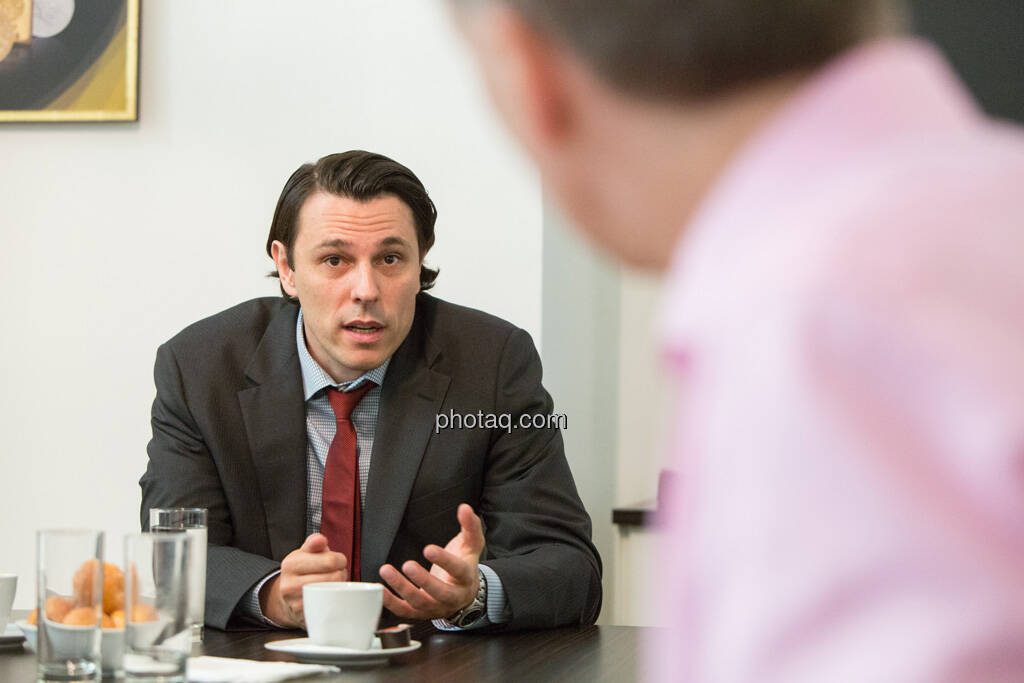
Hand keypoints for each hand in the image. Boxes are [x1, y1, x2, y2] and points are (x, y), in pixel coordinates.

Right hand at [259, 533, 346, 627]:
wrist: (286, 598)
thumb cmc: (301, 572)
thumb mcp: (305, 553)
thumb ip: (314, 543)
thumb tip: (319, 539)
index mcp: (291, 564)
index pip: (329, 561)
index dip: (340, 560)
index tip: (338, 561)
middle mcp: (289, 585)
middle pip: (333, 578)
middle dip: (341, 574)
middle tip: (337, 573)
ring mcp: (295, 603)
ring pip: (332, 594)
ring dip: (339, 588)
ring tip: (334, 584)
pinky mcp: (303, 618)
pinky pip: (328, 609)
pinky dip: (334, 602)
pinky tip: (329, 597)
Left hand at [379, 503, 484, 620]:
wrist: (464, 594)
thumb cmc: (465, 566)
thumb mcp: (471, 545)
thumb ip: (470, 526)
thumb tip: (465, 508)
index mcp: (465, 578)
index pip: (458, 570)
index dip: (444, 561)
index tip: (428, 549)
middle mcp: (452, 597)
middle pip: (439, 593)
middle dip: (423, 580)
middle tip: (408, 565)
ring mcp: (435, 607)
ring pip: (419, 602)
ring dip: (401, 587)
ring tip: (386, 570)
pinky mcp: (420, 613)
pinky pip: (403, 610)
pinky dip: (389, 601)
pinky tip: (379, 588)